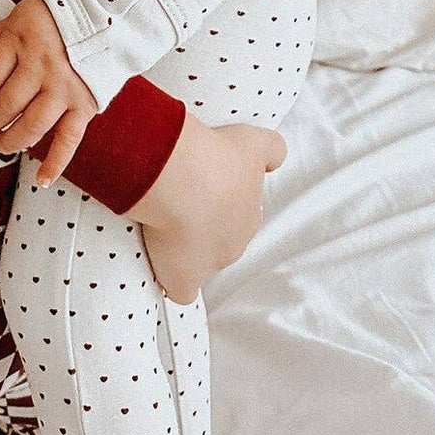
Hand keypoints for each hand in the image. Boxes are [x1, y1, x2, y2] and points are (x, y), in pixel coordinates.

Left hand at [0, 0, 97, 185]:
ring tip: (2, 144)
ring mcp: (63, 87)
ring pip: (32, 125)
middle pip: (7, 104)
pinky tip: (42, 178)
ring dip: (12, 141)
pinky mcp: (84, 104)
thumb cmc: (54, 18)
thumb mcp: (17, 18)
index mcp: (20, 42)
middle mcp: (41, 66)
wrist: (105, 16)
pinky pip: (69, 139)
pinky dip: (56, 162)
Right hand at [126, 111, 286, 302]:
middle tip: (180, 201)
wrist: (183, 178)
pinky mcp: (184, 278)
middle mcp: (235, 240)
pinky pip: (182, 290)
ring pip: (203, 260)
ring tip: (161, 225)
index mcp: (250, 212)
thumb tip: (274, 160)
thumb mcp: (252, 143)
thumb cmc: (214, 158)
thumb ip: (271, 151)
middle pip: (222, 238)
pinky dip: (174, 283)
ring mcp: (211, 263)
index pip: (239, 213)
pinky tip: (165, 272)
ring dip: (185, 248)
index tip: (203, 189)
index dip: (219, 201)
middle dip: (204, 225)